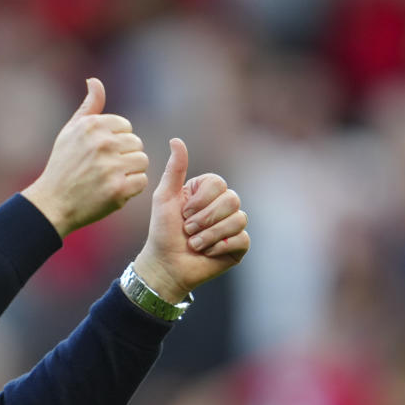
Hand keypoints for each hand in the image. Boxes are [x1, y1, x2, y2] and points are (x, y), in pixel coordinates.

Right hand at [21, 78, 148, 237]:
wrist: (52, 204)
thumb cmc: (62, 166)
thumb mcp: (70, 132)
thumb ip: (89, 107)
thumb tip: (94, 80)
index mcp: (92, 125)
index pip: (126, 127)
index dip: (116, 142)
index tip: (100, 154)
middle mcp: (102, 143)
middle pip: (136, 143)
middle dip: (125, 156)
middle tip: (104, 169)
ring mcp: (111, 167)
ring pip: (142, 161)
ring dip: (130, 172)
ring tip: (110, 179)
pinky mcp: (118, 189)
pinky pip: (142, 181)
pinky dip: (131, 189)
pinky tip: (114, 190)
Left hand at [133, 138, 248, 303]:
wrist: (165, 264)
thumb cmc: (162, 231)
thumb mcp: (165, 198)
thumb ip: (174, 170)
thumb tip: (176, 139)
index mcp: (206, 192)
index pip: (218, 183)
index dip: (200, 200)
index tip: (183, 212)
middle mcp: (223, 206)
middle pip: (232, 199)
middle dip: (204, 218)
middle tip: (187, 230)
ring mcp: (233, 226)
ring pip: (238, 219)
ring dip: (209, 234)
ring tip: (193, 243)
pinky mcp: (238, 246)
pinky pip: (242, 238)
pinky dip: (219, 246)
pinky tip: (206, 252)